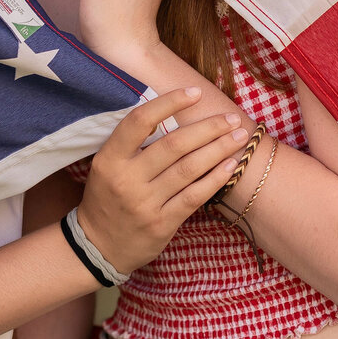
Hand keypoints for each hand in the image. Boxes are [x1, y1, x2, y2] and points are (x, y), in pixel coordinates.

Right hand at [77, 89, 249, 273]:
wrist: (99, 245)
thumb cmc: (108, 196)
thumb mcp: (107, 165)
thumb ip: (133, 143)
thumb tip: (173, 112)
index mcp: (110, 158)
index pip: (140, 121)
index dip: (169, 103)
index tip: (195, 92)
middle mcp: (127, 179)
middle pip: (174, 145)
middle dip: (208, 128)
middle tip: (231, 117)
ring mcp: (146, 203)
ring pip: (189, 169)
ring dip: (218, 149)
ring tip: (239, 135)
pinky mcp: (162, 223)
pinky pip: (194, 196)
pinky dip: (215, 178)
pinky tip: (231, 165)